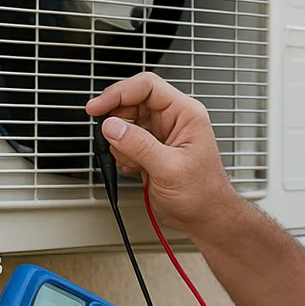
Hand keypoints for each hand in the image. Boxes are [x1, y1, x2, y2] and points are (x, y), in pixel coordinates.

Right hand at [86, 72, 239, 236]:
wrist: (205, 218)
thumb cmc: (203, 193)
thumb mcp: (169, 168)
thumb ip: (139, 145)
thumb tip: (112, 126)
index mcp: (185, 113)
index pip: (147, 87)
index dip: (120, 92)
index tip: (98, 107)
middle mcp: (172, 119)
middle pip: (132, 102)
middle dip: (117, 121)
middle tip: (110, 138)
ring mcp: (159, 134)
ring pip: (124, 123)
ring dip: (121, 144)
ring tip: (136, 162)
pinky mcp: (149, 149)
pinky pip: (124, 142)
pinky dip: (123, 155)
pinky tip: (137, 169)